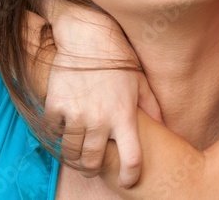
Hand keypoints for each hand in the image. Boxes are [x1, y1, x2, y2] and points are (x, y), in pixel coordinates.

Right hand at [41, 0, 161, 188]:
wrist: (87, 36)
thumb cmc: (118, 58)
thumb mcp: (140, 81)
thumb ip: (152, 107)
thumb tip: (164, 127)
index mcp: (124, 115)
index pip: (132, 158)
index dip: (131, 175)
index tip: (129, 181)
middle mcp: (100, 119)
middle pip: (93, 161)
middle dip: (93, 167)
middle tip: (93, 165)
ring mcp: (75, 114)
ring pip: (71, 151)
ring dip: (74, 154)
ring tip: (78, 151)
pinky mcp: (55, 106)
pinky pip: (54, 132)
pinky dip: (58, 133)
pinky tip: (64, 126)